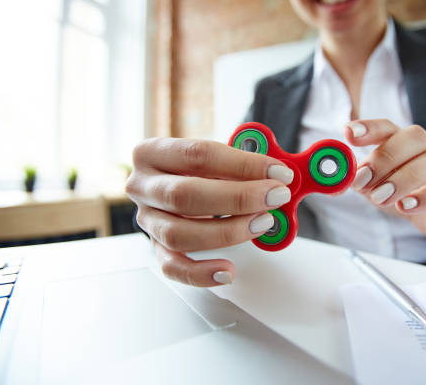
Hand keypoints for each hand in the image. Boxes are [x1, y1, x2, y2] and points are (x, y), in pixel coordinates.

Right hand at [125, 138, 293, 286]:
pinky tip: (228, 270)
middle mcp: (141, 186)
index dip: (242, 164)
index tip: (278, 172)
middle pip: (184, 194)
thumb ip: (246, 162)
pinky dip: (201, 273)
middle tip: (276, 197)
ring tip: (263, 224)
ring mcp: (146, 220)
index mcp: (151, 152)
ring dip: (227, 232)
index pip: (197, 155)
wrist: (180, 185)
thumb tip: (284, 174)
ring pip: (178, 234)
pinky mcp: (155, 249)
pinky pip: (173, 267)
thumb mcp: (218, 156)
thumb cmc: (202, 170)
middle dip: (238, 198)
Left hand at [344, 120, 425, 261]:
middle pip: (411, 138)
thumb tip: (332, 181)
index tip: (348, 133)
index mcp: (400, 140)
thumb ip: (354, 179)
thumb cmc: (398, 191)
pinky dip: (422, 199)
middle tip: (362, 180)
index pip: (387, 126)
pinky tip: (404, 206)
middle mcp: (423, 148)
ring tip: (379, 198)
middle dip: (383, 158)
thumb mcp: (372, 184)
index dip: (368, 128)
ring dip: (400, 180)